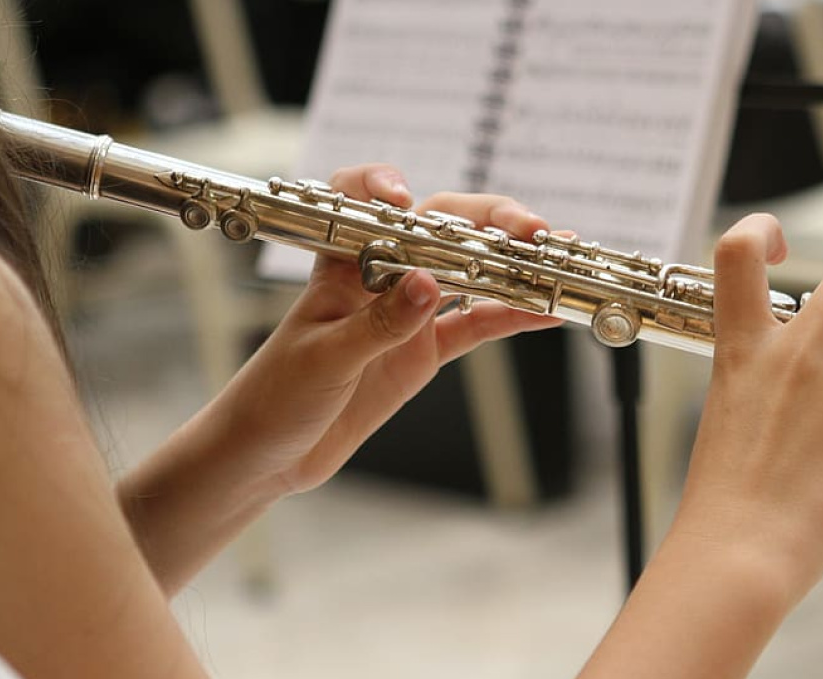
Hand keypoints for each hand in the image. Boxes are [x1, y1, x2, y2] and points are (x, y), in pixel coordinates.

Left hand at [210, 164, 561, 494]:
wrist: (267, 454)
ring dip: (511, 266)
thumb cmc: (275, 397)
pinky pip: (475, 325)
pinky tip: (545, 312)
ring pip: (469, 273)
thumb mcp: (325, 359)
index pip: (362, 203)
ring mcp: (407, 312)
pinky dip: (510, 317)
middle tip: (531, 232)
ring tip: (554, 261)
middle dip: (489, 222)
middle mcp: (380, 277)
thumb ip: (378, 323)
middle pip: (440, 229)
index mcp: (342, 266)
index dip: (385, 188)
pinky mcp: (424, 350)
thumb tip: (428, 285)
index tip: (407, 200)